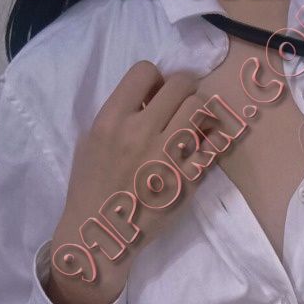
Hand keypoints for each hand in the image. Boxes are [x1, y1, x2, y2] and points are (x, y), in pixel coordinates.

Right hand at [48, 61, 211, 303]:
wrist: (101, 232)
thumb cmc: (92, 187)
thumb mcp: (91, 141)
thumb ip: (119, 115)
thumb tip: (149, 97)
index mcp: (111, 119)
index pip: (145, 70)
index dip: (155, 79)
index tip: (155, 95)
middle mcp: (141, 131)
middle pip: (181, 84)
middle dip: (184, 90)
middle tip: (181, 106)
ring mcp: (166, 155)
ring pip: (200, 108)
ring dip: (200, 112)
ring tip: (193, 125)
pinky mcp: (187, 178)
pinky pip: (212, 145)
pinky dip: (211, 142)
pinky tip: (202, 147)